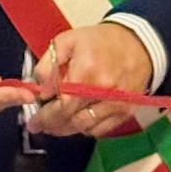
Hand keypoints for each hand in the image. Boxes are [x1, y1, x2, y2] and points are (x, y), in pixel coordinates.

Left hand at [29, 24, 152, 138]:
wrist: (137, 44)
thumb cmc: (99, 41)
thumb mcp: (67, 41)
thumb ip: (48, 65)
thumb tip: (41, 91)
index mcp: (88, 70)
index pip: (63, 105)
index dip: (46, 117)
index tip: (34, 121)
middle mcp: (104, 91)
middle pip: (72, 120)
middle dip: (52, 125)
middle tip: (39, 126)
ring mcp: (117, 104)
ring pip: (85, 128)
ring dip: (67, 128)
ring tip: (56, 122)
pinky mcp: (125, 112)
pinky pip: (100, 130)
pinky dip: (86, 128)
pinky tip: (77, 118)